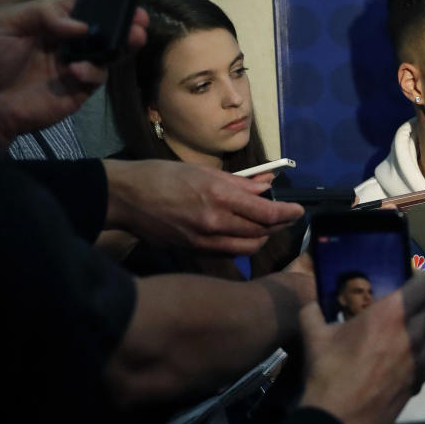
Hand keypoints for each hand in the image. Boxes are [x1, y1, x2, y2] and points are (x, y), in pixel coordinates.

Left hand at [0, 0, 146, 145]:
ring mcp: (73, 67)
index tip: (125, 0)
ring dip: (121, 44)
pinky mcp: (77, 91)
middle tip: (141, 20)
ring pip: (106, 52)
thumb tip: (82, 24)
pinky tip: (76, 71)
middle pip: (101, 30)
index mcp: (48, 22)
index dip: (103, 3)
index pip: (81, 8)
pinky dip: (93, 72)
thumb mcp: (3, 21)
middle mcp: (65, 42)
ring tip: (134, 38)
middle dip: (123, 24)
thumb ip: (42, 14)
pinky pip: (96, 78)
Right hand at [102, 159, 304, 254]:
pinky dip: (243, 244)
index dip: (288, 213)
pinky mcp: (195, 251)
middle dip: (279, 225)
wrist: (125, 198)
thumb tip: (266, 185)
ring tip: (267, 225)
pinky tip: (243, 233)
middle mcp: (216, 223)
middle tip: (286, 216)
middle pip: (262, 232)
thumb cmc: (161, 176)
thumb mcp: (204, 172)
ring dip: (263, 237)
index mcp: (219, 197)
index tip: (299, 210)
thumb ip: (239, 183)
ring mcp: (205, 241)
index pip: (268, 212)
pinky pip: (230, 251)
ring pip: (249, 247)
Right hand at [299, 273, 424, 423]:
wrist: (339, 419)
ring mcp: (420, 357)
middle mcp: (412, 331)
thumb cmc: (328, 372)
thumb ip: (312, 310)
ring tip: (409, 328)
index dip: (423, 280)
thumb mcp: (313, 335)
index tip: (413, 281)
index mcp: (390, 313)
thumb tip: (310, 301)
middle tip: (412, 300)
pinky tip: (412, 355)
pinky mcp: (421, 379)